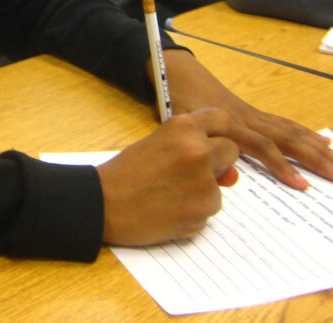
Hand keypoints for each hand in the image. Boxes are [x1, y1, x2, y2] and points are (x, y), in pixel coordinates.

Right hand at [96, 108, 239, 245]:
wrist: (102, 204)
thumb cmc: (124, 173)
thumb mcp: (157, 146)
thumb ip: (192, 150)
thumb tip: (230, 176)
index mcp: (184, 128)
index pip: (222, 120)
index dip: (218, 132)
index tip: (212, 140)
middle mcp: (199, 151)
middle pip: (230, 151)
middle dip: (217, 161)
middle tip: (188, 172)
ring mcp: (203, 183)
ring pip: (220, 187)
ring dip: (203, 192)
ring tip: (170, 195)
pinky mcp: (201, 211)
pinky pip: (209, 211)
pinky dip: (193, 212)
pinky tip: (169, 210)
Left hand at [157, 49, 332, 189]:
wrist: (177, 71)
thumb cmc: (175, 100)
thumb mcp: (181, 128)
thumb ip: (201, 150)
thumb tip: (227, 175)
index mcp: (231, 124)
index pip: (264, 148)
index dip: (283, 167)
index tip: (304, 186)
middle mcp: (248, 118)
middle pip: (289, 139)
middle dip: (317, 159)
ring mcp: (253, 114)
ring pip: (292, 131)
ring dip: (319, 148)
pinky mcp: (254, 112)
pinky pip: (285, 124)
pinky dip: (306, 133)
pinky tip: (323, 141)